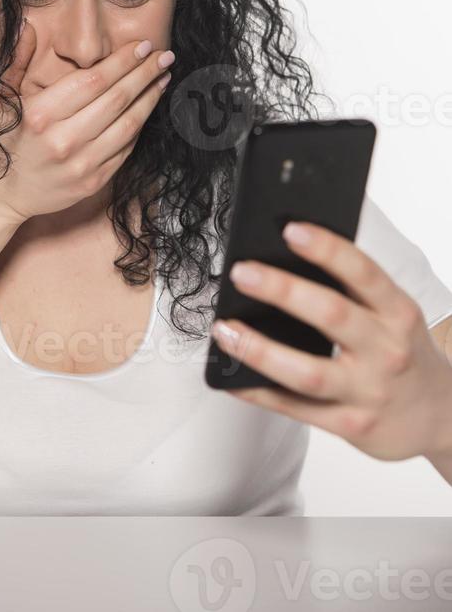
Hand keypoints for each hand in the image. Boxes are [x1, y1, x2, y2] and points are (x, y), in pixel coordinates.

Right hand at [0, 22, 172, 224]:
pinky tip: (148, 107)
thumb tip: (29, 26)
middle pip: (116, 100)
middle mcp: (63, 140)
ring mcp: (81, 165)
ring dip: (150, 99)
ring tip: (163, 78)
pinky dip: (140, 126)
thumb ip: (13, 60)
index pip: (93, 81)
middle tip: (164, 56)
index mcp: (40, 115)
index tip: (142, 46)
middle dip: (145, 74)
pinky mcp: (93, 182)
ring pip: (128, 125)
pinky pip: (126, 149)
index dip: (122, 62)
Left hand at [210, 221, 451, 461]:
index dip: (327, 249)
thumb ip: (355, 293)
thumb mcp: (396, 316)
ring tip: (226, 330)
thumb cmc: (405, 355)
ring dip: (260, 349)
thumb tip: (287, 262)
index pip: (362, 272)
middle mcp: (386, 350)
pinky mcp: (352, 426)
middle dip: (281, 290)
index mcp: (398, 313)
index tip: (290, 229)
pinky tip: (232, 377)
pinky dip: (260, 392)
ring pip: (308, 372)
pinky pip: (297, 409)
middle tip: (242, 273)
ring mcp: (369, 391)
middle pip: (331, 315)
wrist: (443, 419)